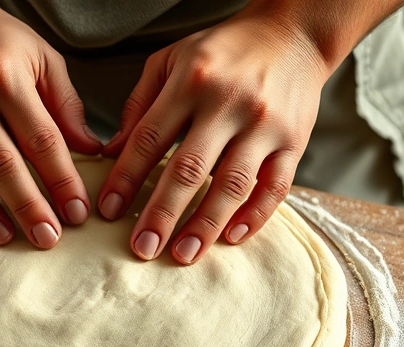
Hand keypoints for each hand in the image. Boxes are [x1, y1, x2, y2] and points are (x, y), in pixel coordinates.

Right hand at [0, 0, 101, 247]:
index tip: (78, 211)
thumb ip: (65, 106)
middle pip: (0, 163)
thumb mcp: (41, 58)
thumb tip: (91, 150)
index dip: (61, 180)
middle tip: (48, 239)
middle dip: (27, 206)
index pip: (41, 140)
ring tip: (5, 237)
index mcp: (4, 76)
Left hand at [99, 8, 329, 263]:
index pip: (149, 138)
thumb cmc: (223, 51)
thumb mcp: (171, 60)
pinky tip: (231, 238)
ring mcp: (265, 124)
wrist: (292, 35)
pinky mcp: (295, 141)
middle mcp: (228, 103)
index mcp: (191, 81)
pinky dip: (254, 216)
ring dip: (205, 225)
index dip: (126, 177)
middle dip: (162, 213)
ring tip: (183, 254)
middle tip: (142, 247)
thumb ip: (139, 105)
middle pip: (189, 168)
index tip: (108, 211)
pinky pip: (275, 187)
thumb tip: (111, 153)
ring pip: (233, 184)